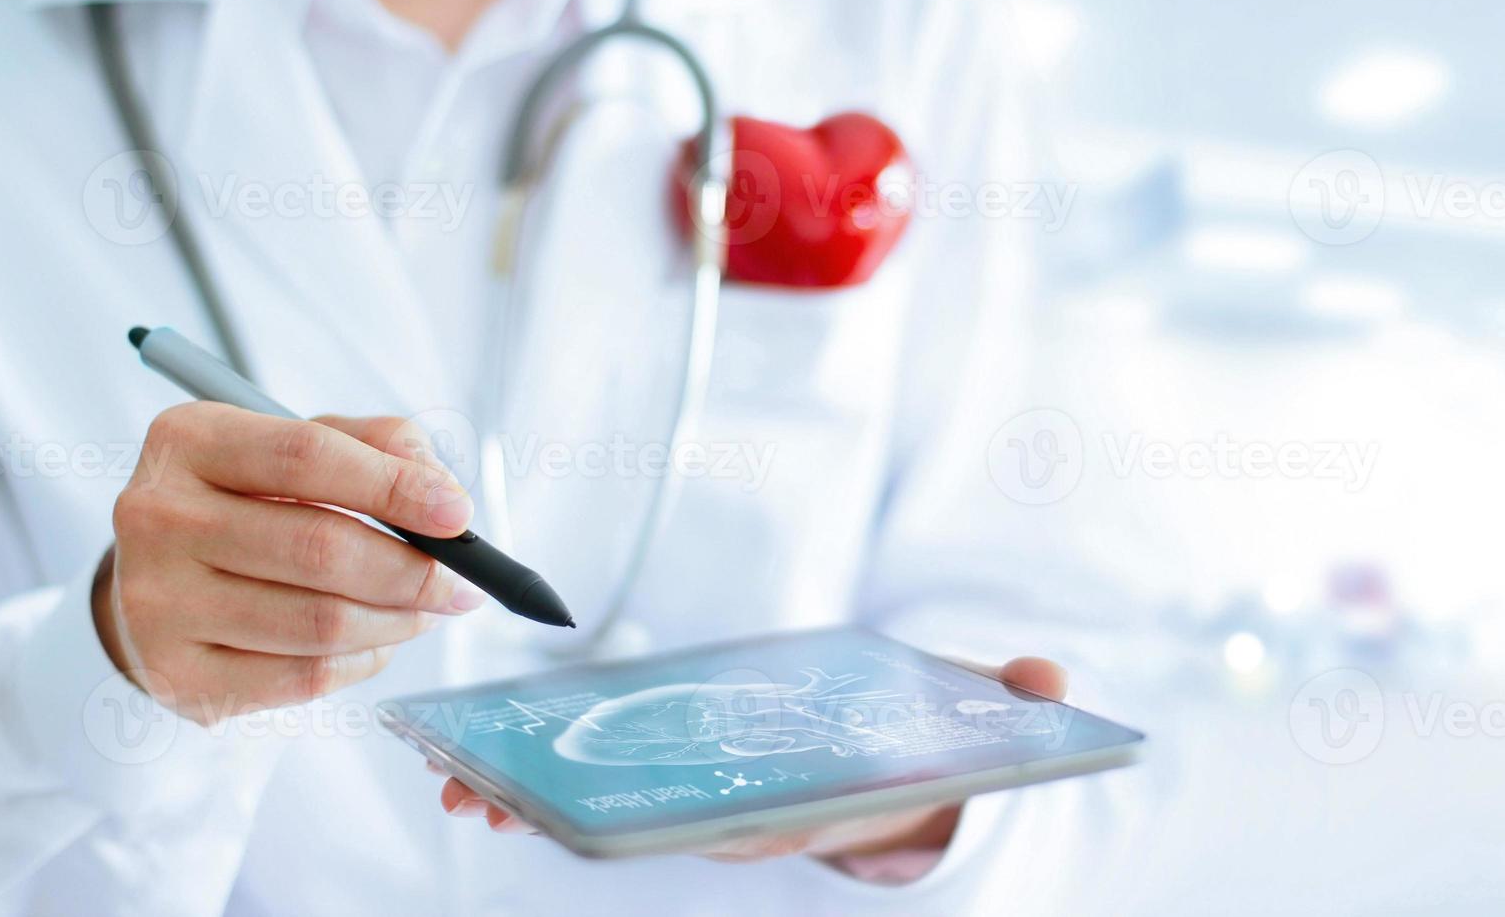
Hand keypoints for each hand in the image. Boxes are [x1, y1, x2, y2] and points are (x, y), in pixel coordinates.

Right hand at [97, 403, 484, 724]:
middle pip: (319, 548)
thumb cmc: (249, 499)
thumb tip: (440, 491)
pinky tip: (378, 640)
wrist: (160, 573)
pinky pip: (303, 678)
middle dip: (412, 571)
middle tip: (461, 583)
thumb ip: (378, 443)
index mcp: (188, 442)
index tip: (457, 514)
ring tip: (425, 610)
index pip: (306, 456)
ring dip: (398, 621)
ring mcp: (156, 602)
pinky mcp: (174, 675)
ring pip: (319, 623)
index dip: (394, 487)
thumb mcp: (301, 442)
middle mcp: (157, 518)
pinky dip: (363, 661)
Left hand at [435, 656, 1069, 863]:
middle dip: (566, 815)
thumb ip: (1006, 704)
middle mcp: (745, 817)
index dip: (675, 822)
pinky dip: (541, 778)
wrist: (899, 791)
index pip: (744, 821)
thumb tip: (1048, 682)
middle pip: (650, 822)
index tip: (602, 820)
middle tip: (481, 800)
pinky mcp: (679, 787)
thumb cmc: (922, 755)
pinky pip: (602, 789)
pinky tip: (484, 758)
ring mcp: (704, 806)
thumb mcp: (973, 729)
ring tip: (456, 780)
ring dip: (531, 800)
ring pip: (610, 813)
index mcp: (807, 807)